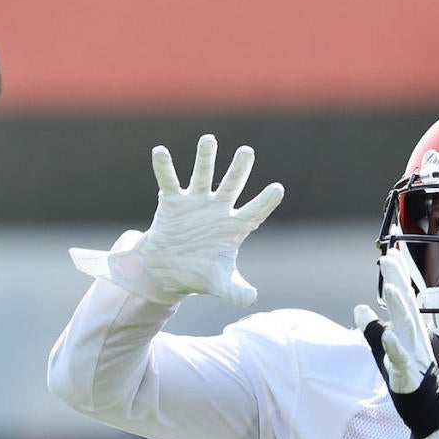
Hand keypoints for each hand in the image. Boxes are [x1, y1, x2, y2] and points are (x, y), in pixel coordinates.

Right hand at [137, 134, 283, 306]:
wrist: (170, 271)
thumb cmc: (202, 272)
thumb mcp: (222, 283)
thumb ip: (237, 290)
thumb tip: (251, 299)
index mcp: (235, 225)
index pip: (255, 211)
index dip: (266, 201)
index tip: (277, 189)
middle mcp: (218, 208)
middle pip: (232, 185)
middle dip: (239, 169)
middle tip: (247, 151)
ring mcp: (196, 202)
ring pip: (202, 176)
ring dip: (205, 158)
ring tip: (208, 139)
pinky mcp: (173, 202)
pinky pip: (169, 181)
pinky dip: (164, 167)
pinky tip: (160, 151)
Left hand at [355, 251, 438, 438]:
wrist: (428, 404)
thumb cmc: (407, 372)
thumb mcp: (384, 347)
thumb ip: (372, 327)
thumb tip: (358, 307)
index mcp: (407, 327)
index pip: (401, 295)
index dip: (395, 274)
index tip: (389, 251)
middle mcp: (412, 334)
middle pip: (404, 302)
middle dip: (397, 280)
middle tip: (389, 258)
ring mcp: (412, 351)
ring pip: (406, 326)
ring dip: (398, 306)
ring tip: (389, 288)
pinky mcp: (408, 371)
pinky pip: (401, 358)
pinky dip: (394, 347)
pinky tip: (388, 335)